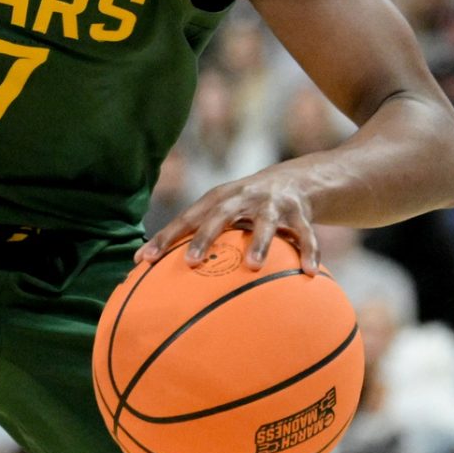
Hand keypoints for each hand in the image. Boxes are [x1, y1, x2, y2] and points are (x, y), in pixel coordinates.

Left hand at [134, 166, 321, 275]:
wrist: (293, 180)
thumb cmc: (244, 206)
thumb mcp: (222, 213)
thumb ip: (197, 236)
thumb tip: (160, 270)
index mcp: (217, 199)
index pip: (185, 219)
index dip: (164, 238)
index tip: (144, 260)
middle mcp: (241, 198)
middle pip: (219, 215)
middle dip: (204, 237)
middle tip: (190, 262)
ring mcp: (271, 204)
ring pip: (265, 223)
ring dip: (258, 243)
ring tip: (252, 266)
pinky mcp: (298, 212)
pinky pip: (305, 234)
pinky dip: (308, 252)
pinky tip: (309, 272)